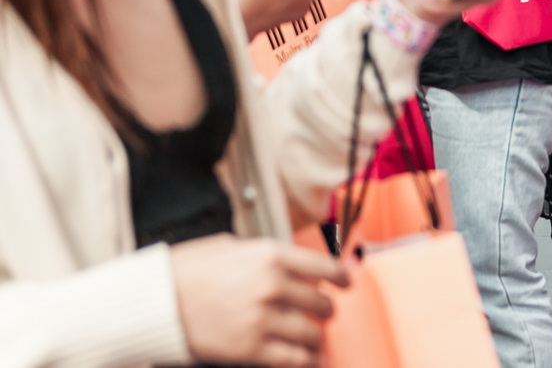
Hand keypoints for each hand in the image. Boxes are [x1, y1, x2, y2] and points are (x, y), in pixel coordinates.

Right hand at [171, 234, 345, 367]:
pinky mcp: (250, 349)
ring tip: (312, 338)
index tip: (346, 283)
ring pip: (313, 334)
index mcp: (271, 255)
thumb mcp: (231, 247)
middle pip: (323, 303)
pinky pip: (294, 359)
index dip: (342, 277)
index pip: (326, 266)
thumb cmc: (187, 271)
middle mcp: (273, 285)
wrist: (152, 302)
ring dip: (316, 337)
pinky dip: (305, 361)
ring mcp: (263, 319)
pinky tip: (308, 359)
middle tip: (320, 313)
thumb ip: (266, 256)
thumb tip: (293, 264)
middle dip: (324, 310)